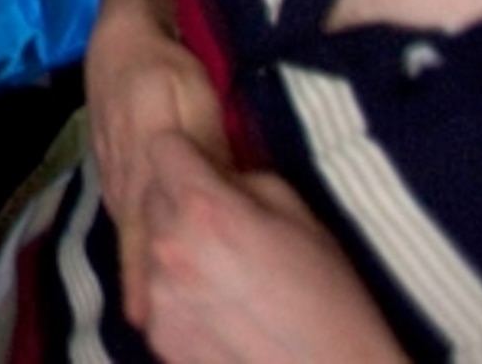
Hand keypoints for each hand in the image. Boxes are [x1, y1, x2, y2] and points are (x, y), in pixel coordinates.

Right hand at [88, 9, 231, 321]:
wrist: (122, 28)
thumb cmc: (165, 62)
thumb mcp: (194, 101)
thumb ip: (204, 150)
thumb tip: (217, 194)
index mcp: (145, 170)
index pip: (144, 236)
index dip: (145, 279)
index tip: (147, 321)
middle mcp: (127, 180)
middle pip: (134, 240)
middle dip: (142, 284)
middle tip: (150, 327)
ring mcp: (118, 172)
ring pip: (128, 228)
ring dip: (136, 266)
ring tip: (146, 308)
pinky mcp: (117, 163)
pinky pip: (124, 211)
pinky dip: (131, 239)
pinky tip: (139, 255)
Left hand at [134, 131, 403, 362]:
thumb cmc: (330, 299)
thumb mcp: (301, 217)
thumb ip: (245, 180)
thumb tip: (214, 172)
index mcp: (205, 208)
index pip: (162, 147)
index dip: (186, 154)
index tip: (203, 168)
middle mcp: (169, 247)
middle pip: (152, 197)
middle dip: (181, 203)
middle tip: (224, 231)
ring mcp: (159, 296)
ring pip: (150, 248)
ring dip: (178, 252)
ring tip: (227, 279)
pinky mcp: (160, 335)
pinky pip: (156, 295)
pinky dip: (180, 296)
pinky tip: (222, 313)